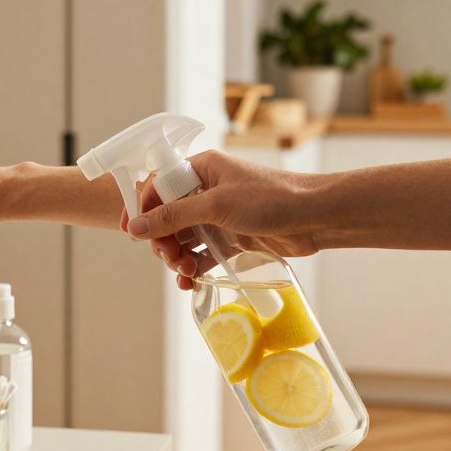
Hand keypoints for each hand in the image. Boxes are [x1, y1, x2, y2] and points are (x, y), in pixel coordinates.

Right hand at [123, 150, 322, 290]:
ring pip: (184, 237)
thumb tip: (136, 228)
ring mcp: (220, 214)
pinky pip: (203, 252)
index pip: (158, 186)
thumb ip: (174, 217)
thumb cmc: (271, 199)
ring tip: (183, 272)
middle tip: (169, 257)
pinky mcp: (233, 236)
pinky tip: (189, 281)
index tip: (133, 233)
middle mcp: (207, 189)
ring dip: (178, 256)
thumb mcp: (216, 206)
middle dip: (163, 240)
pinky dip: (194, 267)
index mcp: (201, 169)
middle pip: (169, 216)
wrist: (316, 217)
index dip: (143, 209)